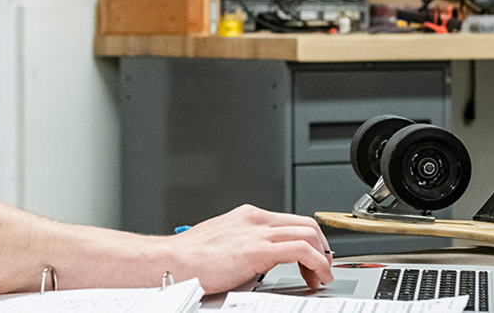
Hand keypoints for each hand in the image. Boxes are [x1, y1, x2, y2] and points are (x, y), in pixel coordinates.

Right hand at [168, 204, 333, 292]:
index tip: (312, 257)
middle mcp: (255, 219)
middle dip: (321, 247)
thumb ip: (242, 247)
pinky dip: (317, 263)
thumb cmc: (188, 259)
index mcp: (247, 217)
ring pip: (309, 233)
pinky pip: (302, 250)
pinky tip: (317, 276)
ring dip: (322, 257)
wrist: (171, 262)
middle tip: (321, 267)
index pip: (290, 221)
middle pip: (306, 224)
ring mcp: (258, 232)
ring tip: (321, 276)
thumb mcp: (221, 244)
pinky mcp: (258, 250)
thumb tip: (254, 262)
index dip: (308, 240)